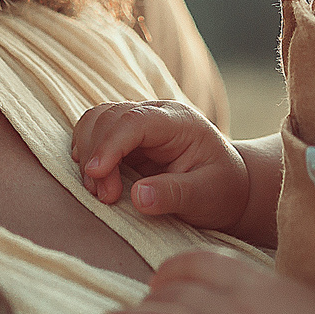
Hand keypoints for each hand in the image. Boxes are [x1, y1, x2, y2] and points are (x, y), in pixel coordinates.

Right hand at [70, 101, 247, 229]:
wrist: (227, 187)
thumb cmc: (221, 190)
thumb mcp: (206, 196)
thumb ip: (174, 194)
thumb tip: (138, 197)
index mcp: (179, 122)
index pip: (135, 121)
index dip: (110, 144)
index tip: (95, 174)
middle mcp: (155, 114)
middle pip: (108, 118)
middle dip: (97, 156)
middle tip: (106, 198)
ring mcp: (138, 124)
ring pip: (95, 121)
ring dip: (88, 155)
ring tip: (100, 193)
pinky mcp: (125, 138)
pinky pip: (94, 134)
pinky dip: (87, 154)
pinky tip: (95, 179)